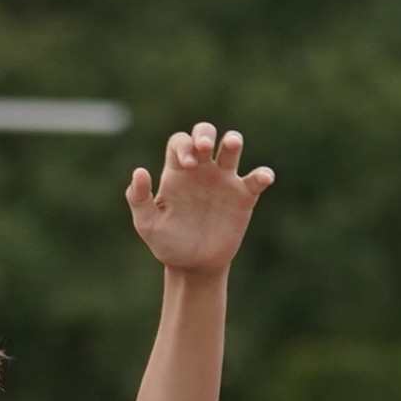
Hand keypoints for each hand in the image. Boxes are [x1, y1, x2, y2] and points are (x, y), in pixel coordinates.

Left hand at [126, 124, 273, 275]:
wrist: (192, 266)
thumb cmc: (168, 243)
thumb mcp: (148, 224)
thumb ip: (138, 199)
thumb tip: (139, 171)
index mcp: (177, 173)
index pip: (180, 143)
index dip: (184, 146)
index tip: (187, 164)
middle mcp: (202, 171)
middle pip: (205, 134)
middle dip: (205, 134)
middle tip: (203, 147)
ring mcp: (223, 181)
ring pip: (231, 148)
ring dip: (233, 140)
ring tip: (231, 144)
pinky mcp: (242, 197)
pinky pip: (255, 180)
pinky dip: (262, 175)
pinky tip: (263, 178)